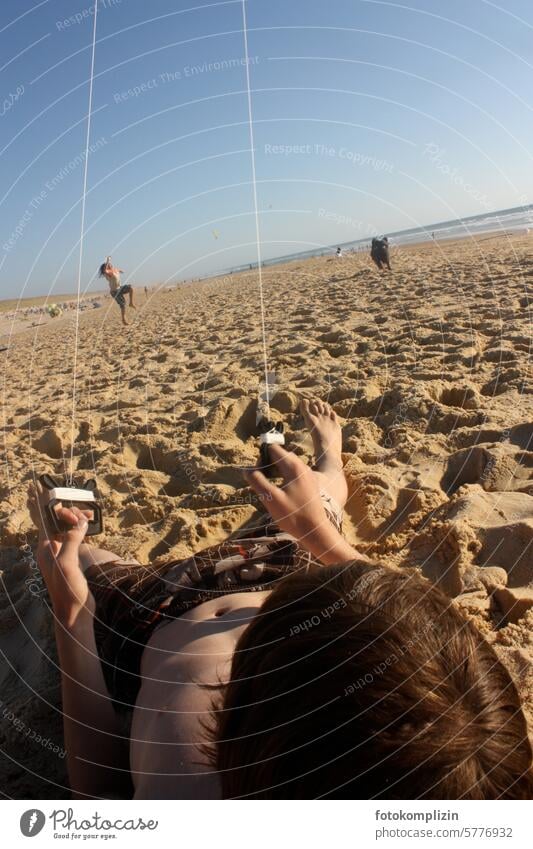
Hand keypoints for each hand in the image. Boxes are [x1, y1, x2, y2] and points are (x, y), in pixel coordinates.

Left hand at [29, 485, 93, 627]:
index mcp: (45, 547)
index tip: (40, 485)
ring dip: (78, 518)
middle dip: (69, 510)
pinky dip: (82, 528)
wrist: (75, 614)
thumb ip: (71, 539)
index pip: (42, 518)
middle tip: (86, 513)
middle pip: (57, 520)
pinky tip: (90, 525)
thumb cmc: (68, 591)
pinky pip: (75, 536)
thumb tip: (79, 521)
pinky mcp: (72, 558)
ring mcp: (61, 553)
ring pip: (68, 527)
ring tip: (91, 515)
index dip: (43, 502)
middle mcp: (51, 548)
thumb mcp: (67, 563)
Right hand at [244, 444, 355, 563]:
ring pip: (287, 464)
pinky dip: (283, 476)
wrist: (316, 531)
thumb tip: (246, 469)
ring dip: (275, 470)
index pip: (274, 449)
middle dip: (267, 463)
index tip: (256, 472)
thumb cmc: (293, 515)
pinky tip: (279, 491)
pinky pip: (293, 473)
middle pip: (280, 455)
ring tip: (267, 485)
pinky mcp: (310, 484)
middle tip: (259, 479)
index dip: (261, 457)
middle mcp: (302, 467)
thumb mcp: (270, 499)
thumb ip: (257, 481)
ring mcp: (308, 475)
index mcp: (293, 467)